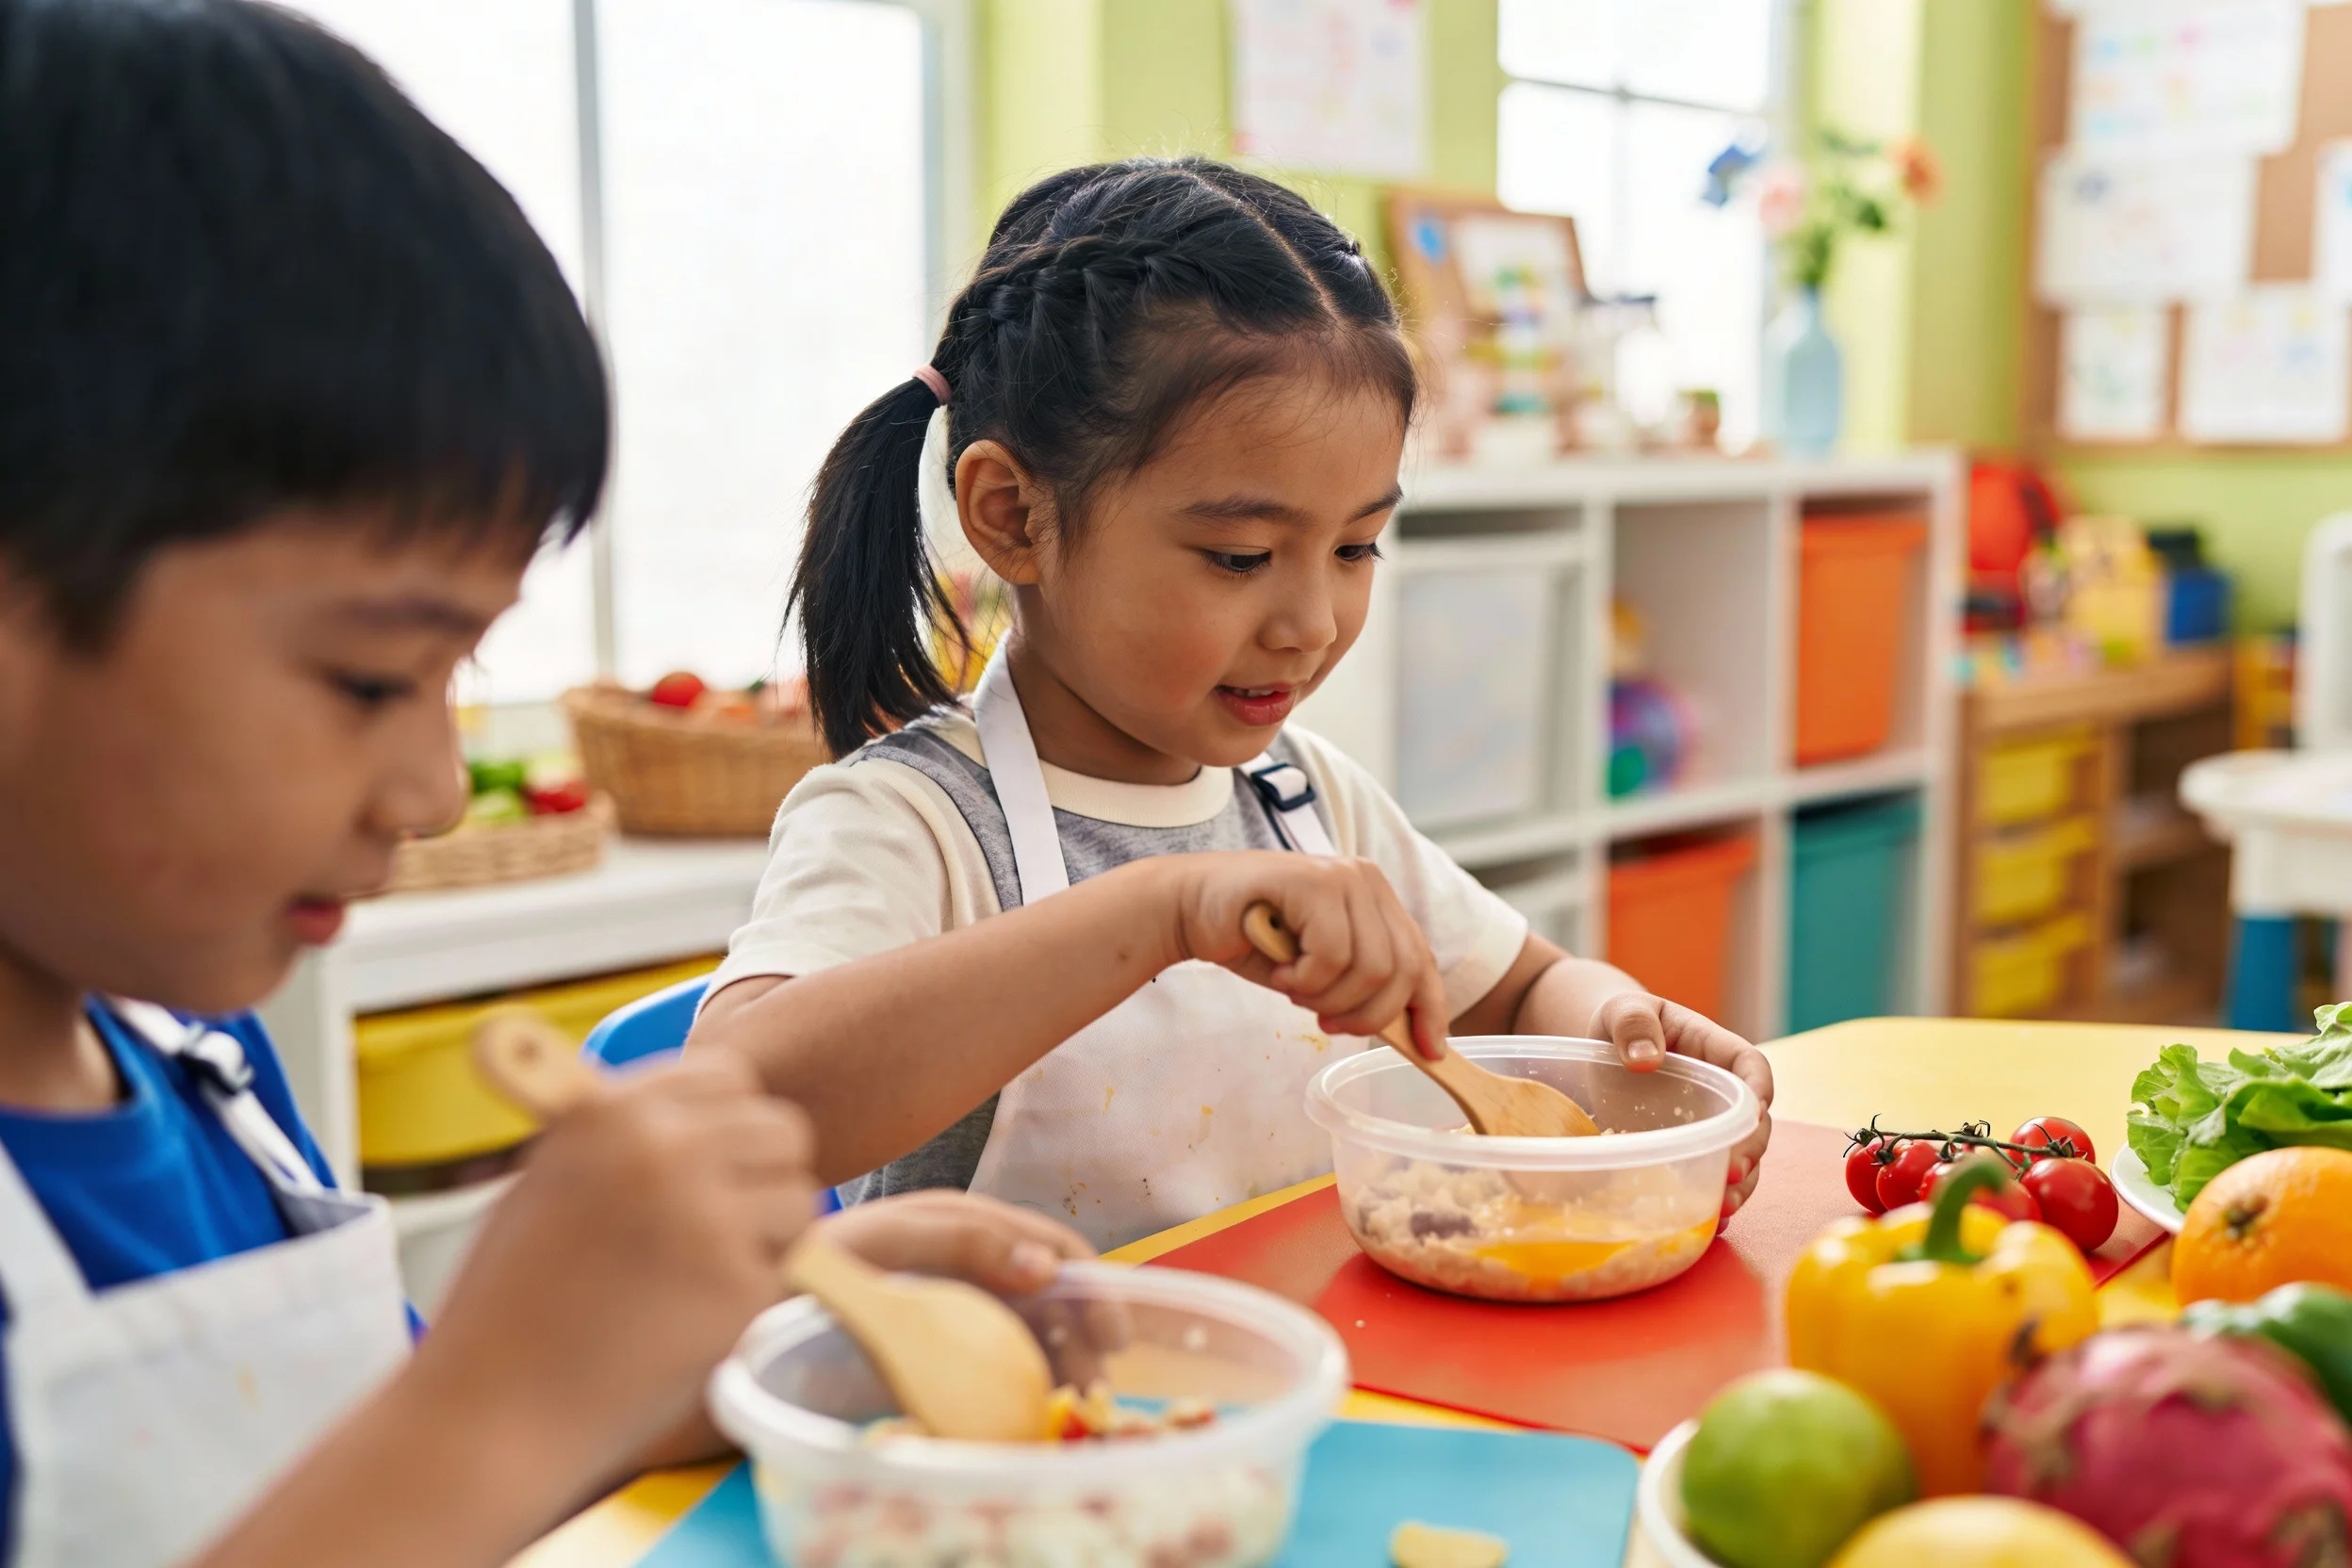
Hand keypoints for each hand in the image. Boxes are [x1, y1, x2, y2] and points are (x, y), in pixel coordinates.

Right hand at [408, 1052, 816, 1487]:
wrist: (489, 1414)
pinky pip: (785, 1270)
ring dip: (769, 1234)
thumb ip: (625, 1138)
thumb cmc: (508, 1303)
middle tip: (723, 1221)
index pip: (729, 1077)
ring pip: (798, 1197)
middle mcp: (668, 1153)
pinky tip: (692, 1320)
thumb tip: (700, 1112)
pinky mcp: (739, 1290)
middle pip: (782, 1129)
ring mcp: (709, 1221)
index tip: (709, 1158)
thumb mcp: (549, 1181)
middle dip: (760, 1173)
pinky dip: (753, 1294)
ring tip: (704, 1274)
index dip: (726, 1120)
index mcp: (614, 1113)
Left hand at [820, 1192, 1120, 1383]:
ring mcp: (955, 1303)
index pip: (1050, 1245)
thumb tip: (1045, 1266)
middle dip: (1083, 1336)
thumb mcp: (883, 1245)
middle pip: (1050, 1294)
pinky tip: (1029, 1410)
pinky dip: (1021, 1384)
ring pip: (1030, 1332)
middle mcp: (969, 1260)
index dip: (1091, 1287)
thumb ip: (960, 1243)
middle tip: (1098, 1389)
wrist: (745, 1312)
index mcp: (962, 1223)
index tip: (1114, 1335)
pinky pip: (996, 1362)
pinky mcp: (939, 1344)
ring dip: (1060, 1365)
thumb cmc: (811, 1269)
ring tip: (1072, 1407)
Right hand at [1162, 853, 1448, 1056]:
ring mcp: (1341, 876)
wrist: (1188, 909)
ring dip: (1327, 998)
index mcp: (1376, 898)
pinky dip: (1304, 980)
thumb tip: (1410, 1031)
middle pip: (1401, 971)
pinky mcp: (1312, 881)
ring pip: (1369, 968)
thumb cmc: (1253, 941)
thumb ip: (1362, 985)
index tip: (1432, 1052)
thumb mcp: (1320, 970)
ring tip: (1293, 987)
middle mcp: (1366, 880)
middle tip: (1324, 1021)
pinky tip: (1279, 969)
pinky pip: (1332, 956)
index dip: (1430, 1009)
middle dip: (1365, 1014)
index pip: (1421, 959)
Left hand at [1589, 992, 1773, 1222]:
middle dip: (1751, 1149)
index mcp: (1713, 1048)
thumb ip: (1633, 1023)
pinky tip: (1709, 1220)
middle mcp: (1722, 1091)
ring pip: (1742, 1156)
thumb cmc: (1620, 1021)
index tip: (1755, 1115)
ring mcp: (1709, 1123)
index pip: (1752, 1067)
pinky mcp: (1690, 1148)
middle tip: (1734, 1174)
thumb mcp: (1622, 1010)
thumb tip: (1645, 1058)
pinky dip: (1716, 1198)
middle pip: (1755, 1121)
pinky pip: (1713, 1174)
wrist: (1603, 1046)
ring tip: (1725, 1207)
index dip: (1760, 1092)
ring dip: (1742, 1185)